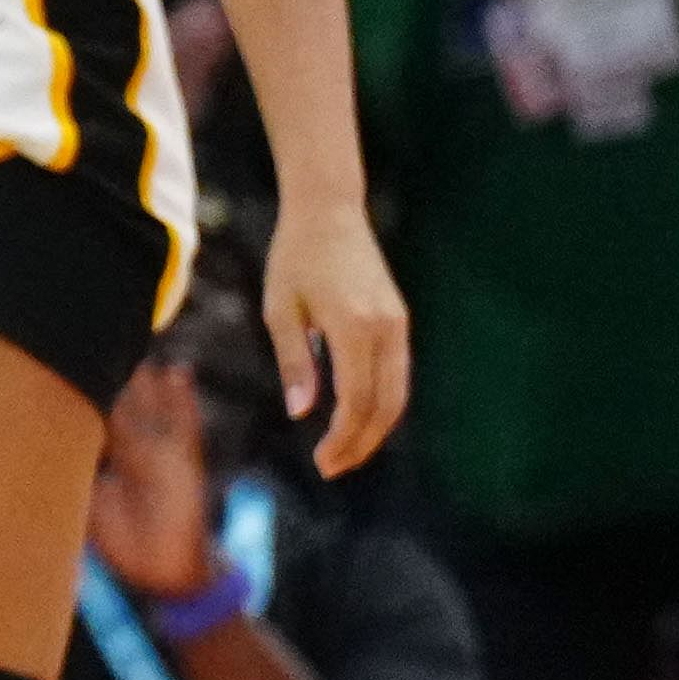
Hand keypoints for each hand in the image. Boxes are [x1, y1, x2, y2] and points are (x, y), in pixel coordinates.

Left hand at [85, 352, 216, 595]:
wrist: (164, 574)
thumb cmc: (124, 543)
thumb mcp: (85, 509)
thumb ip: (62, 488)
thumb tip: (18, 472)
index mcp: (112, 457)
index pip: (94, 413)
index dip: (81, 388)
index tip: (62, 356)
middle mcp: (137, 449)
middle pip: (123, 400)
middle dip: (113, 371)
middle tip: (96, 335)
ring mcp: (162, 453)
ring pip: (152, 405)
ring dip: (145, 376)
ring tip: (136, 344)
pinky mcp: (185, 464)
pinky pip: (186, 427)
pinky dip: (184, 401)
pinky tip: (180, 373)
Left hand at [263, 193, 411, 478]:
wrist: (329, 211)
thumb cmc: (294, 258)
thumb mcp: (280, 310)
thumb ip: (294, 362)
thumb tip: (302, 414)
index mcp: (354, 326)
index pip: (357, 400)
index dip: (342, 437)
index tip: (320, 462)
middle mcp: (385, 328)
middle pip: (385, 405)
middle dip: (361, 443)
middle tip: (332, 468)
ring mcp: (398, 324)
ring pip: (398, 393)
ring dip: (375, 429)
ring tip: (345, 453)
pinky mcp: (399, 320)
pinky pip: (397, 374)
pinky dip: (382, 403)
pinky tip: (358, 419)